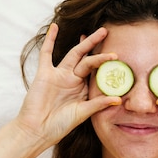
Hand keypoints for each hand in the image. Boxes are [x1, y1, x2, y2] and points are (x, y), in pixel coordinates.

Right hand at [15, 24, 119, 146]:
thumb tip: (119, 99)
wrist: (37, 130)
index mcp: (82, 88)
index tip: (117, 56)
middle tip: (108, 32)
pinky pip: (47, 53)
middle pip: (87, 58)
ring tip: (97, 32)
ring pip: (74, 54)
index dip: (105, 63)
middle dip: (96, 46)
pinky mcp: (45, 74)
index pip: (96, 71)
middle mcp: (72, 79)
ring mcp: (59, 75)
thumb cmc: (60, 124)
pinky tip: (54, 27)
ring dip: (85, 43)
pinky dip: (50, 40)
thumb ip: (99, 104)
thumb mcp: (83, 113)